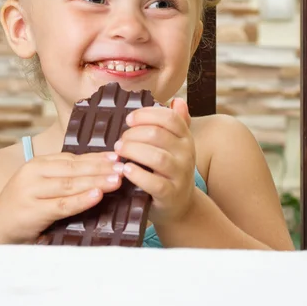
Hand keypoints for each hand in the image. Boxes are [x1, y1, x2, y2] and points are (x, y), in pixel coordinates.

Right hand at [0, 152, 121, 243]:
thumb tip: (97, 173)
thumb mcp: (41, 188)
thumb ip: (63, 179)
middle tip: (124, 167)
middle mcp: (33, 173)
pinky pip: (62, 204)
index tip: (118, 157)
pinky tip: (97, 196)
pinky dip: (81, 199)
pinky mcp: (31, 210)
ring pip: (70, 184)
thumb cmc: (23, 210)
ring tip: (117, 180)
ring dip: (96, 181)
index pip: (72, 158)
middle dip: (101, 168)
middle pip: (74, 168)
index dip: (96, 158)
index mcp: (37, 164)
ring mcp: (30, 191)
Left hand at [113, 98, 195, 225]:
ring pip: (157, 157)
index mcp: (185, 138)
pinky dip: (138, 175)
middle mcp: (186, 154)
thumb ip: (175, 123)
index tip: (129, 119)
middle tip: (120, 141)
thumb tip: (177, 100)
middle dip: (134, 134)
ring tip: (119, 151)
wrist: (180, 205)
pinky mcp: (170, 194)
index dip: (147, 114)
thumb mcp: (175, 146)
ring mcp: (180, 175)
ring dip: (133, 151)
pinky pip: (154, 183)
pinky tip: (125, 170)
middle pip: (158, 135)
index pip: (169, 118)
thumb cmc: (169, 170)